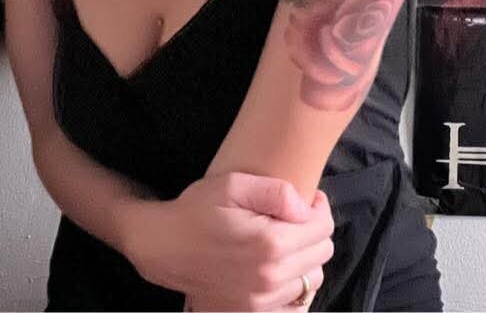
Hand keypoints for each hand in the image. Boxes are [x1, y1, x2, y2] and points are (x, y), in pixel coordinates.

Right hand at [124, 173, 333, 311]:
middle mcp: (269, 279)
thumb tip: (306, 208)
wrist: (162, 246)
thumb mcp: (234, 185)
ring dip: (305, 260)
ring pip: (311, 281)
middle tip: (297, 219)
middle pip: (321, 255)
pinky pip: (293, 308)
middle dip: (315, 233)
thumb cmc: (198, 209)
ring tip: (286, 243)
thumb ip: (277, 192)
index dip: (320, 210)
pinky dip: (293, 290)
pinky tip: (280, 271)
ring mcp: (259, 304)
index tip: (309, 201)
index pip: (323, 229)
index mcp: (270, 244)